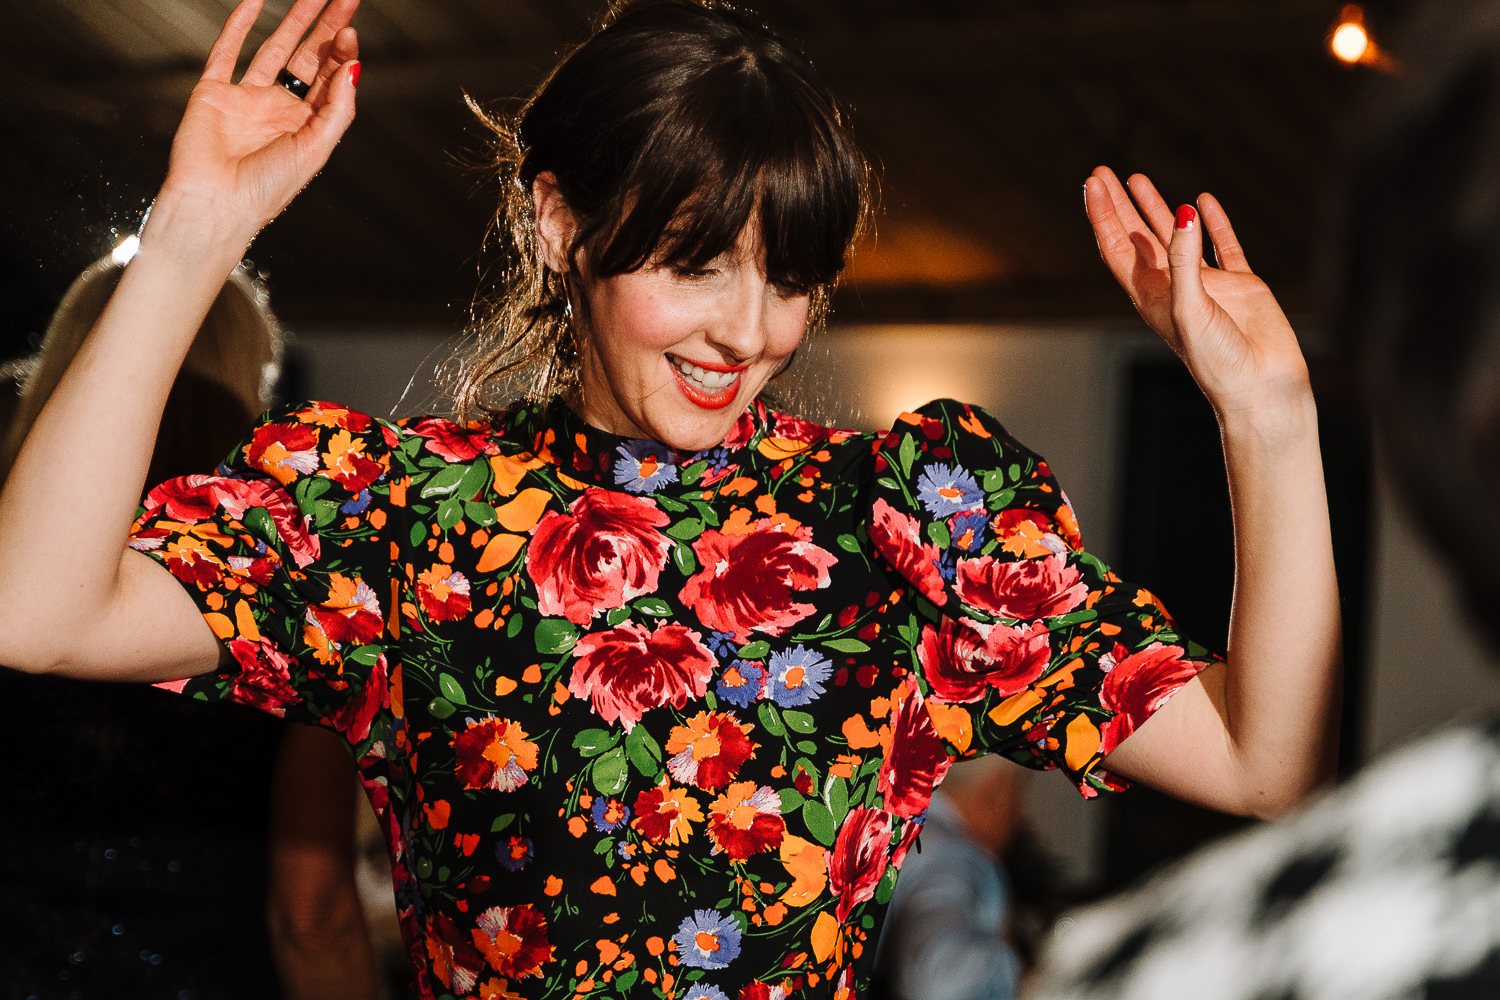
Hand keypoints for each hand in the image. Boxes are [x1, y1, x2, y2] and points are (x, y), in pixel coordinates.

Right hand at [152, 0, 359, 248]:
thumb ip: (337, 108)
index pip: (330, 80)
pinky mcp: (213, 93)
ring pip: (274, 48)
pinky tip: (254, 1)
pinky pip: (227, 51)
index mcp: (306, 128)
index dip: (342, 53)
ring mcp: (246, 99)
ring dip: (294, 20)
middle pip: (308, 58)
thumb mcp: (315, 149)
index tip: (351, 29)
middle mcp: (278, 111)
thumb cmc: (264, 192)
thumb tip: (353, 67)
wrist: (214, 205)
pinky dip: (239, 24)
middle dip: (328, 28)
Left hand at [1083, 166, 1309, 421]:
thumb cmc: (1217, 360)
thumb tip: (1184, 212)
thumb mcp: (1191, 308)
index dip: (1103, 215)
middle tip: (1103, 173)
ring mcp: (1206, 286)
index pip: (1118, 247)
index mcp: (1150, 297)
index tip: (1093, 182)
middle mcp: (1173, 288)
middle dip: (1118, 206)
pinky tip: (1203, 202)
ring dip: (1155, 209)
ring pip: (1174, 237)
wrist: (1260, 386)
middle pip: (1136, 238)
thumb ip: (1185, 261)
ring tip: (1137, 179)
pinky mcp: (1239, 286)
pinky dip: (1213, 223)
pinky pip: (1223, 246)